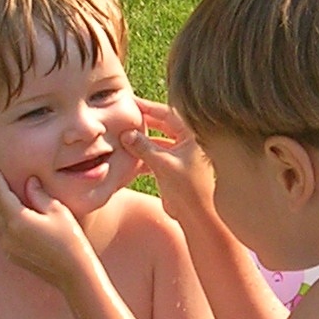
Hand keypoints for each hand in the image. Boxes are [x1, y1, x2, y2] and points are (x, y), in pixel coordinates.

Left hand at [0, 169, 94, 287]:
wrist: (73, 273)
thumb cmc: (70, 238)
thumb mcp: (57, 211)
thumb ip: (39, 194)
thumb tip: (29, 181)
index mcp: (17, 220)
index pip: (1, 194)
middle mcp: (7, 234)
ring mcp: (7, 247)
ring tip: (3, 193)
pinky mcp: (11, 255)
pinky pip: (0, 231)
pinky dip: (2, 219)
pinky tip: (10, 213)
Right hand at [125, 98, 216, 222]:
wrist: (197, 216)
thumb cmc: (189, 189)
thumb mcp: (164, 165)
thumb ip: (144, 148)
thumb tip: (127, 134)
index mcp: (192, 135)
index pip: (167, 114)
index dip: (148, 108)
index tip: (131, 103)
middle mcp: (188, 142)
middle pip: (162, 126)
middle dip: (143, 123)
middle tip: (123, 117)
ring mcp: (181, 155)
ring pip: (157, 142)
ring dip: (141, 142)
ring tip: (121, 137)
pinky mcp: (174, 169)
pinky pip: (156, 157)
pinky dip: (143, 156)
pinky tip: (127, 157)